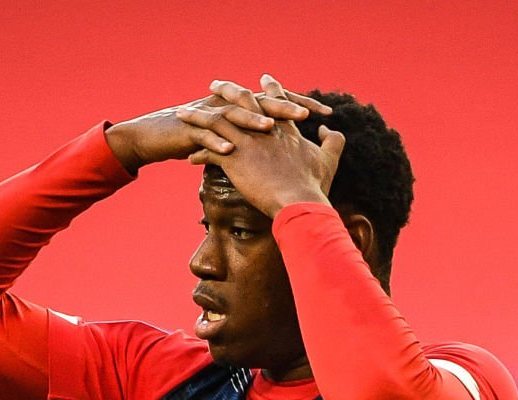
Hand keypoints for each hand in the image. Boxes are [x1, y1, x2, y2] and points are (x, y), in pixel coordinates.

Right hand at [106, 77, 330, 173]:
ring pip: (235, 116)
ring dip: (253, 121)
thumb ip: (259, 140)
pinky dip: (217, 143)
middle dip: (283, 108)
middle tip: (305, 116)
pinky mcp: (191, 131)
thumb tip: (290, 147)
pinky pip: (206, 136)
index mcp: (244, 108)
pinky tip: (230, 151)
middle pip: (261, 103)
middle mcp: (230, 107)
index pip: (277, 102)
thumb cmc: (200, 140)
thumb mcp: (232, 138)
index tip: (327, 113)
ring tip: (271, 128)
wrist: (158, 136)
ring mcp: (210, 117)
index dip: (301, 105)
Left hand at [186, 76, 344, 215]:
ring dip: (198, 118)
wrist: (299, 204)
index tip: (263, 78)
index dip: (270, 89)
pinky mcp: (234, 161)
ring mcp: (247, 144)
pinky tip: (190, 158)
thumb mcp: (329, 159)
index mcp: (284, 129)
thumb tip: (329, 128)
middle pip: (241, 100)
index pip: (275, 101)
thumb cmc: (314, 186)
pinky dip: (200, 153)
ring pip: (217, 121)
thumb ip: (333, 141)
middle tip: (214, 85)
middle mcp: (263, 130)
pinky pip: (210, 152)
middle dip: (226, 90)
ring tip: (184, 114)